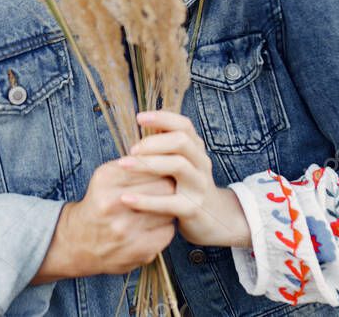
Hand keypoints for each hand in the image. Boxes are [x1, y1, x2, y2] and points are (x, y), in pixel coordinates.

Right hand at [33, 158, 176, 281]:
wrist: (78, 244)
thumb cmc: (98, 205)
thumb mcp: (105, 178)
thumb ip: (133, 166)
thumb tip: (167, 157)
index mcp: (106, 179)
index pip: (152, 166)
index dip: (162, 169)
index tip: (163, 172)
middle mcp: (114, 203)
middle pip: (165, 187)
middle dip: (168, 187)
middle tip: (166, 189)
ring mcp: (126, 229)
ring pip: (169, 210)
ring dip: (168, 208)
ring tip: (159, 207)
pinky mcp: (138, 250)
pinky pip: (167, 231)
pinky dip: (164, 227)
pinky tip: (153, 226)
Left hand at [117, 110, 250, 247]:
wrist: (214, 220)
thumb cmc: (187, 187)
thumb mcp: (181, 163)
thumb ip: (165, 146)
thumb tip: (140, 123)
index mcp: (196, 149)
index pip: (184, 125)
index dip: (162, 118)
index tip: (139, 118)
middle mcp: (201, 163)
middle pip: (182, 141)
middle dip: (153, 142)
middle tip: (131, 149)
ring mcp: (199, 186)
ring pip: (178, 166)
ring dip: (147, 163)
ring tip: (123, 165)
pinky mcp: (193, 209)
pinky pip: (169, 202)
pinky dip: (146, 200)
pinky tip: (126, 199)